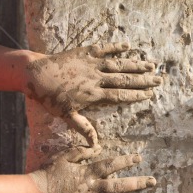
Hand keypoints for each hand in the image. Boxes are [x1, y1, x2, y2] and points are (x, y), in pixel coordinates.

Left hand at [24, 41, 161, 147]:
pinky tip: (128, 46)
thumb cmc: (49, 97)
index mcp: (93, 94)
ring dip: (136, 64)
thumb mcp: (66, 116)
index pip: (120, 95)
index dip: (136, 95)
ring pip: (119, 64)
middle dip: (143, 80)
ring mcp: (91, 64)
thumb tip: (96, 146)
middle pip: (125, 79)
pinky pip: (104, 48)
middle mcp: (96, 78)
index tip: (150, 95)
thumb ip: (83, 128)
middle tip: (159, 80)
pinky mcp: (85, 52)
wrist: (34, 74)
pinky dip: (116, 47)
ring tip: (151, 65)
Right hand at [29, 147, 156, 192]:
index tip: (139, 158)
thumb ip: (82, 152)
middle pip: (117, 186)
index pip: (110, 165)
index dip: (125, 161)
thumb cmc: (49, 173)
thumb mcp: (64, 157)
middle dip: (137, 183)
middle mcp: (90, 188)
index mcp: (87, 173)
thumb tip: (98, 147)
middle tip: (152, 182)